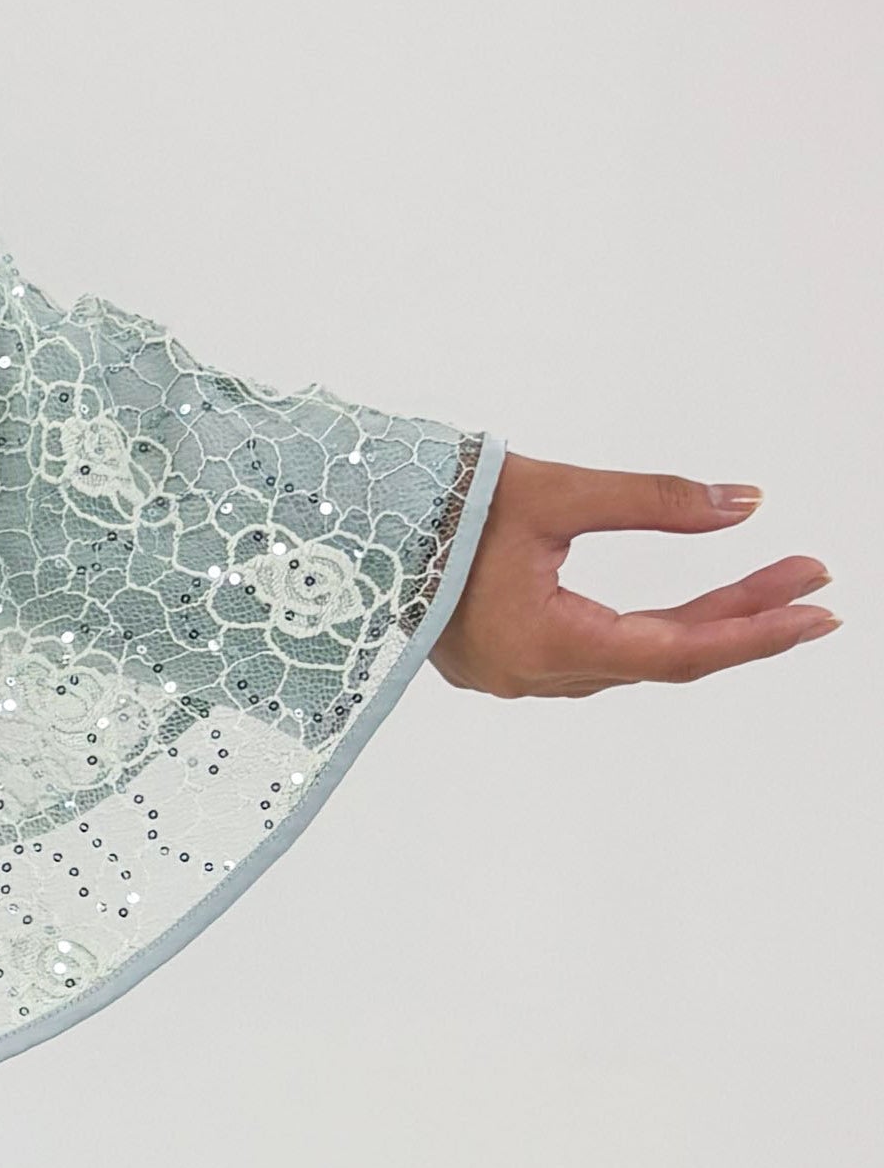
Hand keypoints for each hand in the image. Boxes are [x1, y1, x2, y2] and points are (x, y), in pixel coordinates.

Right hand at [430, 454, 834, 694]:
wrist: (349, 532)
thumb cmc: (441, 509)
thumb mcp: (556, 492)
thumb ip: (655, 500)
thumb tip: (744, 504)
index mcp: (545, 642)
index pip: (677, 650)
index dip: (755, 632)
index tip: (818, 609)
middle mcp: (534, 675)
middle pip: (664, 657)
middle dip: (742, 618)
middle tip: (809, 583)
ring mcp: (515, 676)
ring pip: (633, 659)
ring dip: (701, 624)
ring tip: (765, 586)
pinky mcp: (504, 661)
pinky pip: (597, 657)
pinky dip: (651, 633)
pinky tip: (684, 613)